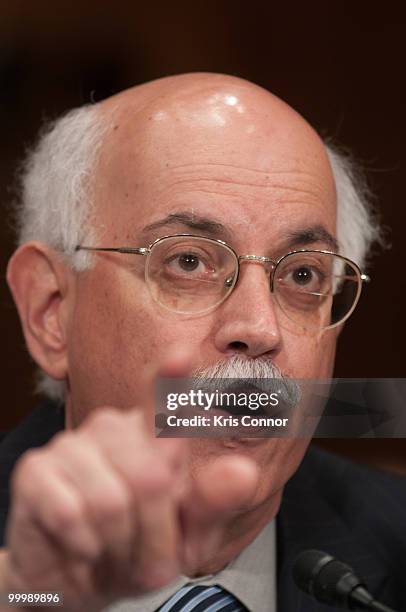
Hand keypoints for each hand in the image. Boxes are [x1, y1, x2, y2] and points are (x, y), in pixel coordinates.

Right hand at [0, 353, 257, 610]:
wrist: (80, 580)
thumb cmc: (140, 549)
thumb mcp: (187, 537)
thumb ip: (212, 503)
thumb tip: (244, 471)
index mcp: (154, 437)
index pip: (166, 403)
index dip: (171, 379)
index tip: (182, 354)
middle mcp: (113, 428)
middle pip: (151, 478)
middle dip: (153, 532)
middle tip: (143, 548)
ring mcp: (72, 444)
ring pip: (110, 501)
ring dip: (117, 545)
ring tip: (109, 546)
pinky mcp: (35, 469)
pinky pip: (69, 513)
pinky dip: (82, 547)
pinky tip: (80, 545)